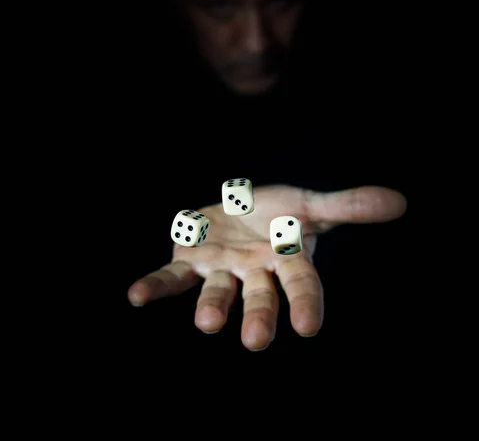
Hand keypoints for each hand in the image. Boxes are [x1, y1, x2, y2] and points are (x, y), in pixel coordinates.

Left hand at [127, 185, 405, 350]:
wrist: (238, 210)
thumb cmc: (278, 213)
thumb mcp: (310, 204)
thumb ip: (348, 205)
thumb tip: (399, 201)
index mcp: (286, 261)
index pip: (301, 286)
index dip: (306, 304)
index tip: (309, 327)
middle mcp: (254, 274)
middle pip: (260, 298)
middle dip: (259, 318)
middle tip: (256, 342)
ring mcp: (221, 271)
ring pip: (218, 292)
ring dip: (212, 306)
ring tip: (208, 322)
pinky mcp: (190, 263)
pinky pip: (172, 278)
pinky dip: (155, 287)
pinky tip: (136, 296)